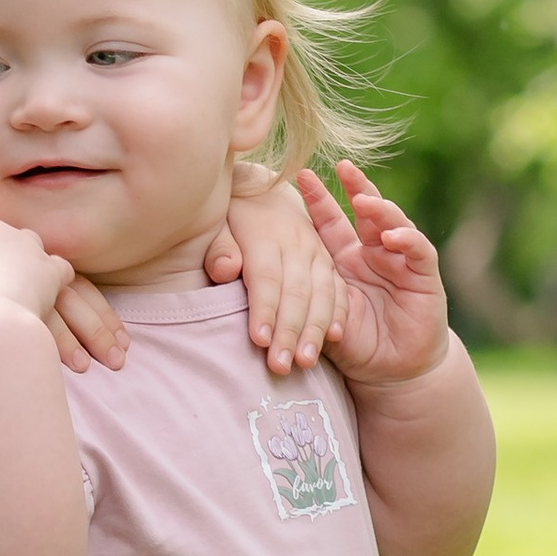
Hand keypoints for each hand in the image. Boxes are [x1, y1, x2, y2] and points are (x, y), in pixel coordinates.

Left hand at [207, 173, 345, 375]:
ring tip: (304, 363)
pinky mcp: (330, 259)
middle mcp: (296, 241)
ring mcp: (317, 250)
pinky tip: (334, 339)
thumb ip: (219, 247)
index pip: (266, 277)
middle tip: (279, 367)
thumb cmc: (229, 216)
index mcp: (265, 232)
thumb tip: (225, 270)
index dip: (264, 310)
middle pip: (296, 291)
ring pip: (322, 292)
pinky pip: (340, 288)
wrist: (260, 189)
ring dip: (315, 330)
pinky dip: (338, 314)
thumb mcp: (216, 222)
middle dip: (289, 332)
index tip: (259, 342)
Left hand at [295, 165, 452, 385]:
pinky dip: (406, 241)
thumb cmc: (351, 342)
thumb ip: (295, 290)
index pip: (331, 220)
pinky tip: (391, 237)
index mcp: (346, 257)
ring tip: (363, 200)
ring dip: (380, 210)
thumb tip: (236, 271)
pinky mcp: (424, 277)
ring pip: (394, 223)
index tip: (299, 175)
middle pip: (367, 211)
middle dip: (356, 187)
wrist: (390, 374)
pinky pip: (417, 251)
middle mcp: (376, 252)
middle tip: (342, 166)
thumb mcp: (318, 311)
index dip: (318, 199)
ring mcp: (401, 261)